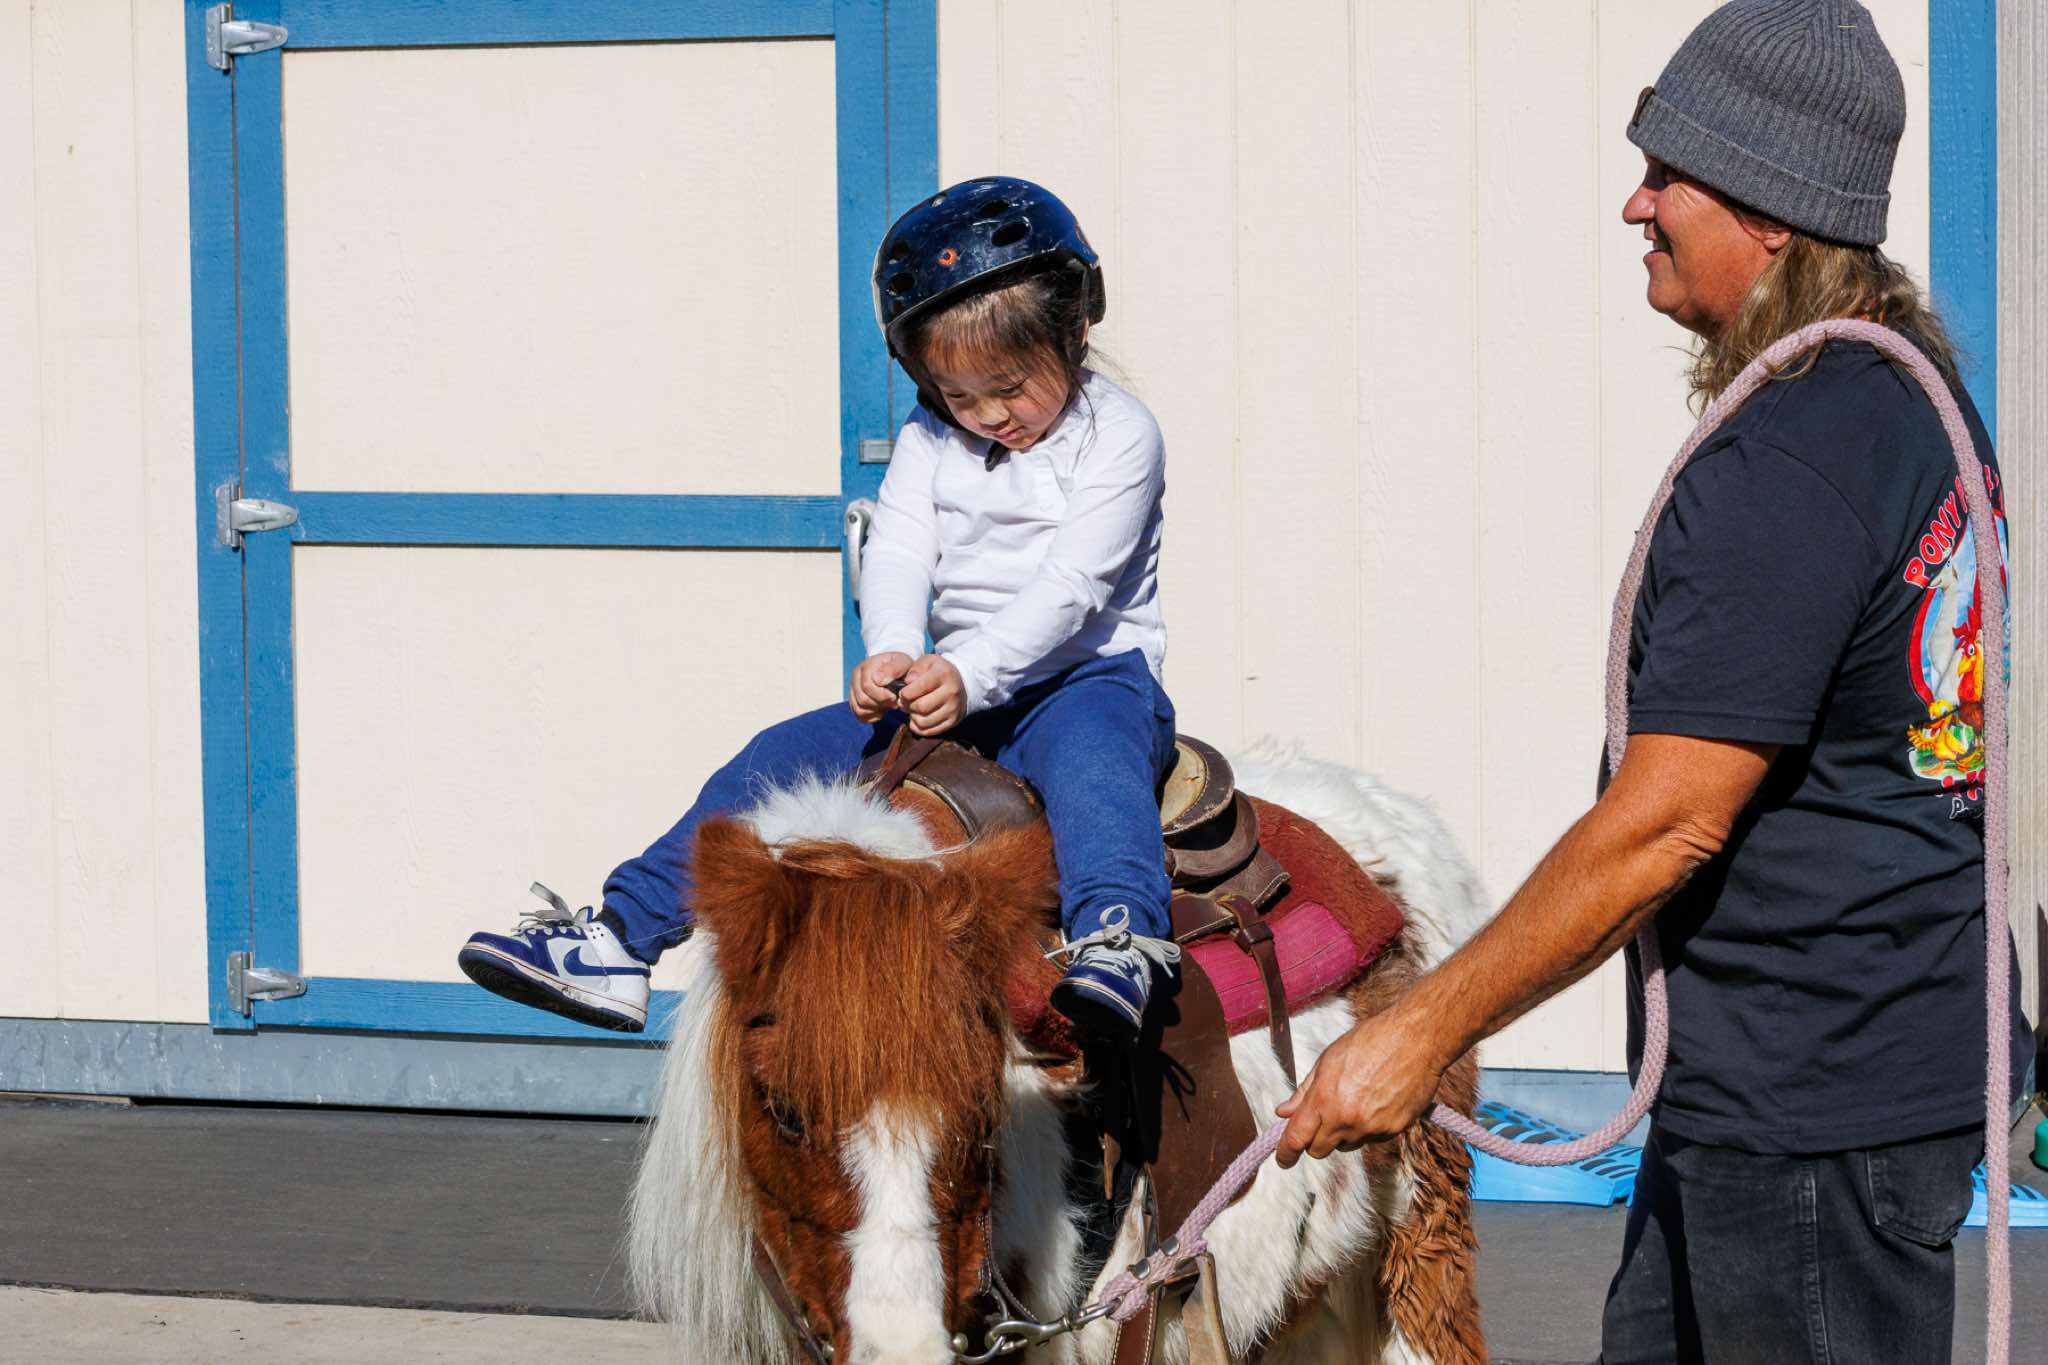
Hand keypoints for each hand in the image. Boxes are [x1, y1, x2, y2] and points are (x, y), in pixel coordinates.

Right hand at [849, 652, 913, 721]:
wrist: (899, 672)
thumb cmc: (902, 668)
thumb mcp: (903, 663)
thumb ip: (894, 669)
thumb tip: (877, 680)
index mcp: (867, 665)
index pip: (867, 686)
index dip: (884, 695)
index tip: (896, 695)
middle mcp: (856, 676)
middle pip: (863, 699)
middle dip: (881, 704)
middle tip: (894, 702)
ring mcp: (853, 688)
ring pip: (859, 709)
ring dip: (877, 710)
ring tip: (888, 704)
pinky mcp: (854, 700)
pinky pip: (859, 715)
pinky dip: (872, 716)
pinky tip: (882, 709)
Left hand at [898, 654, 964, 735]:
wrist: (960, 684)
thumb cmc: (937, 672)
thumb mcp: (927, 662)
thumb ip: (915, 668)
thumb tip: (908, 682)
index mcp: (944, 674)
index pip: (918, 688)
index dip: (905, 692)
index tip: (903, 692)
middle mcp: (951, 692)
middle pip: (920, 707)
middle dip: (907, 705)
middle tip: (905, 701)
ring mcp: (953, 709)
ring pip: (923, 721)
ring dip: (912, 716)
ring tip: (912, 708)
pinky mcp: (952, 721)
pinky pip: (928, 731)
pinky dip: (918, 726)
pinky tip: (918, 716)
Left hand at [1273, 1006, 1447, 1167]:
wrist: (1416, 1039)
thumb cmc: (1370, 1041)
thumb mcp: (1328, 1060)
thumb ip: (1304, 1091)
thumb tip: (1283, 1112)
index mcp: (1324, 1099)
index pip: (1297, 1138)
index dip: (1285, 1153)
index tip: (1283, 1159)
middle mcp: (1346, 1119)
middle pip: (1319, 1150)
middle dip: (1315, 1140)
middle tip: (1321, 1120)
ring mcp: (1371, 1128)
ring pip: (1346, 1145)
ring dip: (1343, 1133)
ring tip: (1356, 1101)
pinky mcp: (1393, 1131)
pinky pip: (1371, 1140)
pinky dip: (1368, 1129)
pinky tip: (1376, 1102)